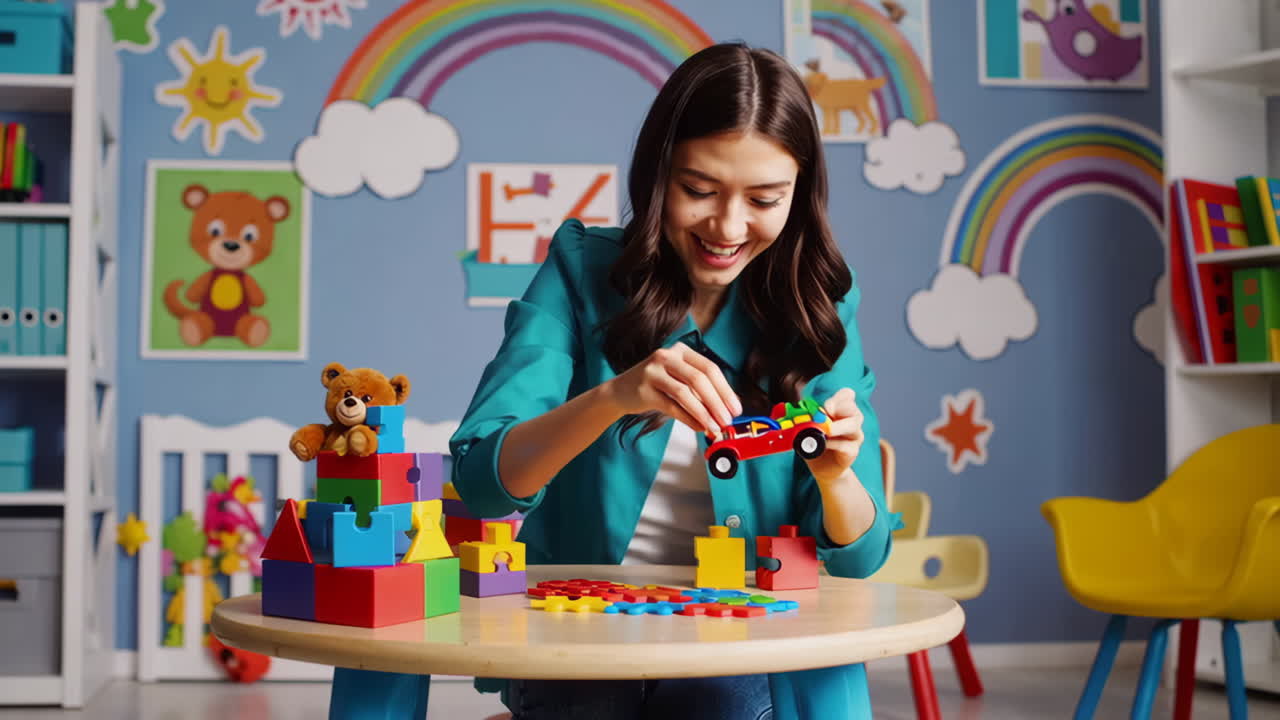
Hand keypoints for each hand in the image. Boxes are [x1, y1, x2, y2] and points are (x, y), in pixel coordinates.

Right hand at [604, 342, 742, 435]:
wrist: (619, 391)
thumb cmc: (655, 386)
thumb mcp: (678, 380)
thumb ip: (700, 392)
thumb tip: (725, 410)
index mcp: (681, 350)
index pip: (710, 368)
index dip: (726, 390)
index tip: (736, 409)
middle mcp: (667, 356)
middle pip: (700, 379)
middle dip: (717, 402)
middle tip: (727, 421)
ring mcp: (653, 371)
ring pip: (685, 393)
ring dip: (704, 413)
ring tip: (715, 428)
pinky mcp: (644, 389)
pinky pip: (672, 406)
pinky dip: (688, 419)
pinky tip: (698, 428)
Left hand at [805, 388, 864, 485]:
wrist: (823, 469)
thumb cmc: (816, 444)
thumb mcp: (807, 428)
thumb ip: (803, 418)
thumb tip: (786, 411)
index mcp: (841, 411)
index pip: (847, 395)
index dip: (839, 397)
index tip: (827, 407)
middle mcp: (851, 421)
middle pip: (853, 409)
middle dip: (839, 409)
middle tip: (825, 413)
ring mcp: (854, 437)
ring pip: (853, 425)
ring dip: (837, 427)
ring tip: (825, 431)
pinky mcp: (852, 452)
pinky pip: (846, 446)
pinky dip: (834, 444)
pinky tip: (823, 446)